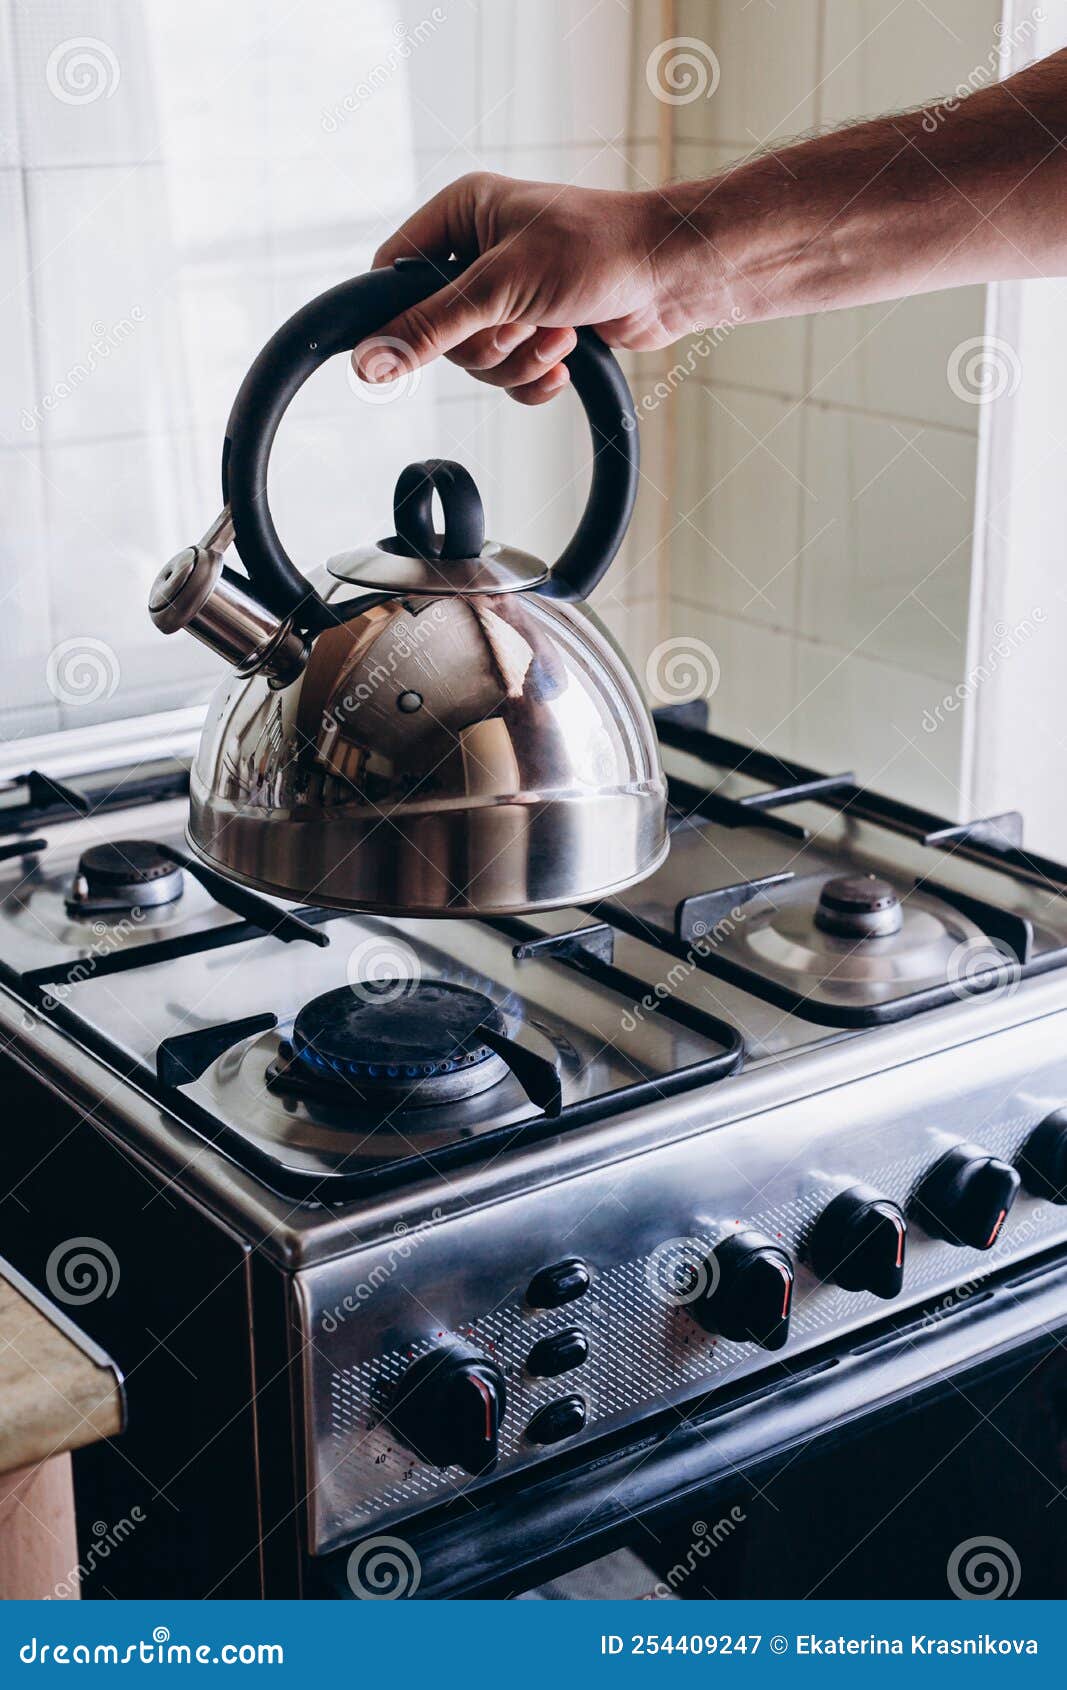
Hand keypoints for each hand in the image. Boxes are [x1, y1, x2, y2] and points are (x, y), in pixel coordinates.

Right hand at [352, 172, 686, 404]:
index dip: (402, 316)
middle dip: (489, 343)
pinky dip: (537, 377)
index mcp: (460, 214)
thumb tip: (367, 362)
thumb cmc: (598, 252)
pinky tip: (566, 359)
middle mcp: (479, 251)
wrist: (673, 276)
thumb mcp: (501, 289)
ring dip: (520, 360)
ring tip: (559, 334)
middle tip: (526, 323)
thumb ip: (430, 328)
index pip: (393, 274)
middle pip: (437, 331)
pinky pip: (510, 376)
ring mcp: (509, 293)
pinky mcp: (538, 328)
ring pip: (477, 360)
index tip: (417, 345)